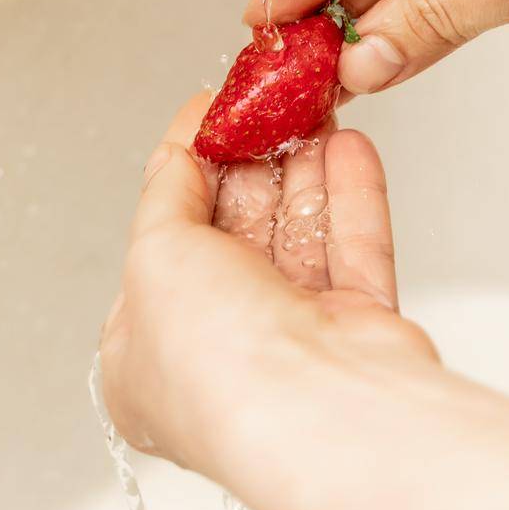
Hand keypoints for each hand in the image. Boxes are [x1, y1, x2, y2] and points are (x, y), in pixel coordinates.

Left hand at [98, 94, 435, 477]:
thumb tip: (179, 152)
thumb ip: (166, 194)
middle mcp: (221, 349)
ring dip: (306, 165)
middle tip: (270, 96)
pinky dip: (352, 195)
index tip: (211, 107)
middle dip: (255, 158)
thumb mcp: (154, 256)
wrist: (318, 413)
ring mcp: (295, 341)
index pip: (167, 236)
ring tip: (314, 104)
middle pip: (238, 228)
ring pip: (299, 232)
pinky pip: (354, 247)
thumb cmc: (216, 361)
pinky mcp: (359, 329)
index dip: (189, 165)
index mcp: (148, 353)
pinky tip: (349, 147)